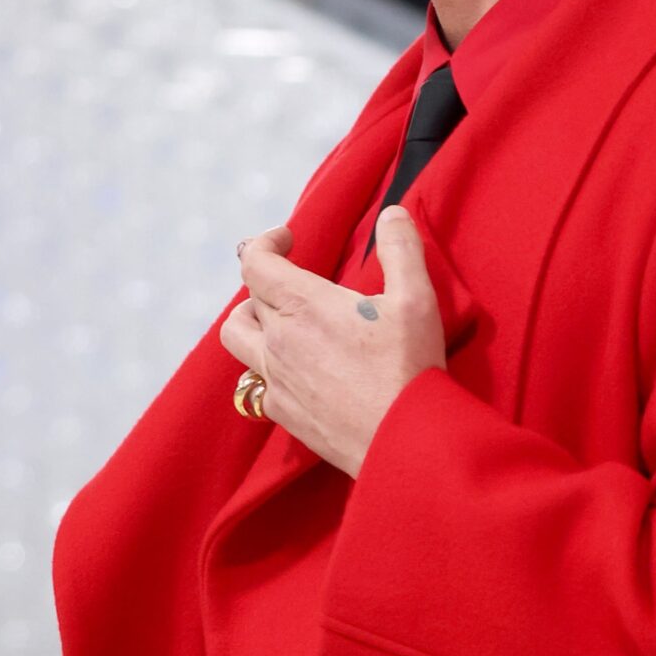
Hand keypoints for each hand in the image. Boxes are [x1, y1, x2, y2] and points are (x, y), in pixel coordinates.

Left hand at [221, 211, 448, 477]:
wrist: (404, 442)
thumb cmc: (410, 369)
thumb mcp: (416, 299)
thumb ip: (402, 248)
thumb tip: (392, 214)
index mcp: (303, 306)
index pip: (254, 262)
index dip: (265, 242)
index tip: (289, 238)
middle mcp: (278, 341)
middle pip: (245, 300)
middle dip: (265, 281)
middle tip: (293, 280)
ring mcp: (277, 380)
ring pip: (238, 340)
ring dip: (253, 322)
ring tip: (280, 321)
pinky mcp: (283, 413)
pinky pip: (257, 382)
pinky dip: (267, 367)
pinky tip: (296, 369)